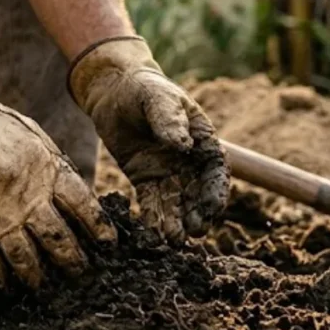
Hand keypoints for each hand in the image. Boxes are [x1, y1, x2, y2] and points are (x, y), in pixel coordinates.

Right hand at [0, 61, 115, 289]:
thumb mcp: (39, 141)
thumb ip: (58, 171)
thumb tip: (79, 199)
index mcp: (49, 174)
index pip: (84, 208)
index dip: (100, 229)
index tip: (109, 245)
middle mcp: (27, 200)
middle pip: (58, 240)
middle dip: (73, 261)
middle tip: (82, 274)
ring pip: (25, 258)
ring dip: (37, 277)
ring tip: (46, 288)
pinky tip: (6, 286)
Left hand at [69, 37, 229, 242]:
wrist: (114, 91)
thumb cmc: (144, 89)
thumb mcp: (157, 98)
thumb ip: (170, 119)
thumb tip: (183, 145)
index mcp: (203, 140)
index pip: (215, 171)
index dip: (215, 192)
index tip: (211, 209)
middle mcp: (189, 161)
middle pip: (197, 193)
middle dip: (197, 214)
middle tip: (192, 232)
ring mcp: (168, 172)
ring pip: (175, 202)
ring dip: (175, 221)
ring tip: (172, 241)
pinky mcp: (145, 179)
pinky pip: (151, 201)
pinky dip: (152, 218)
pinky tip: (151, 234)